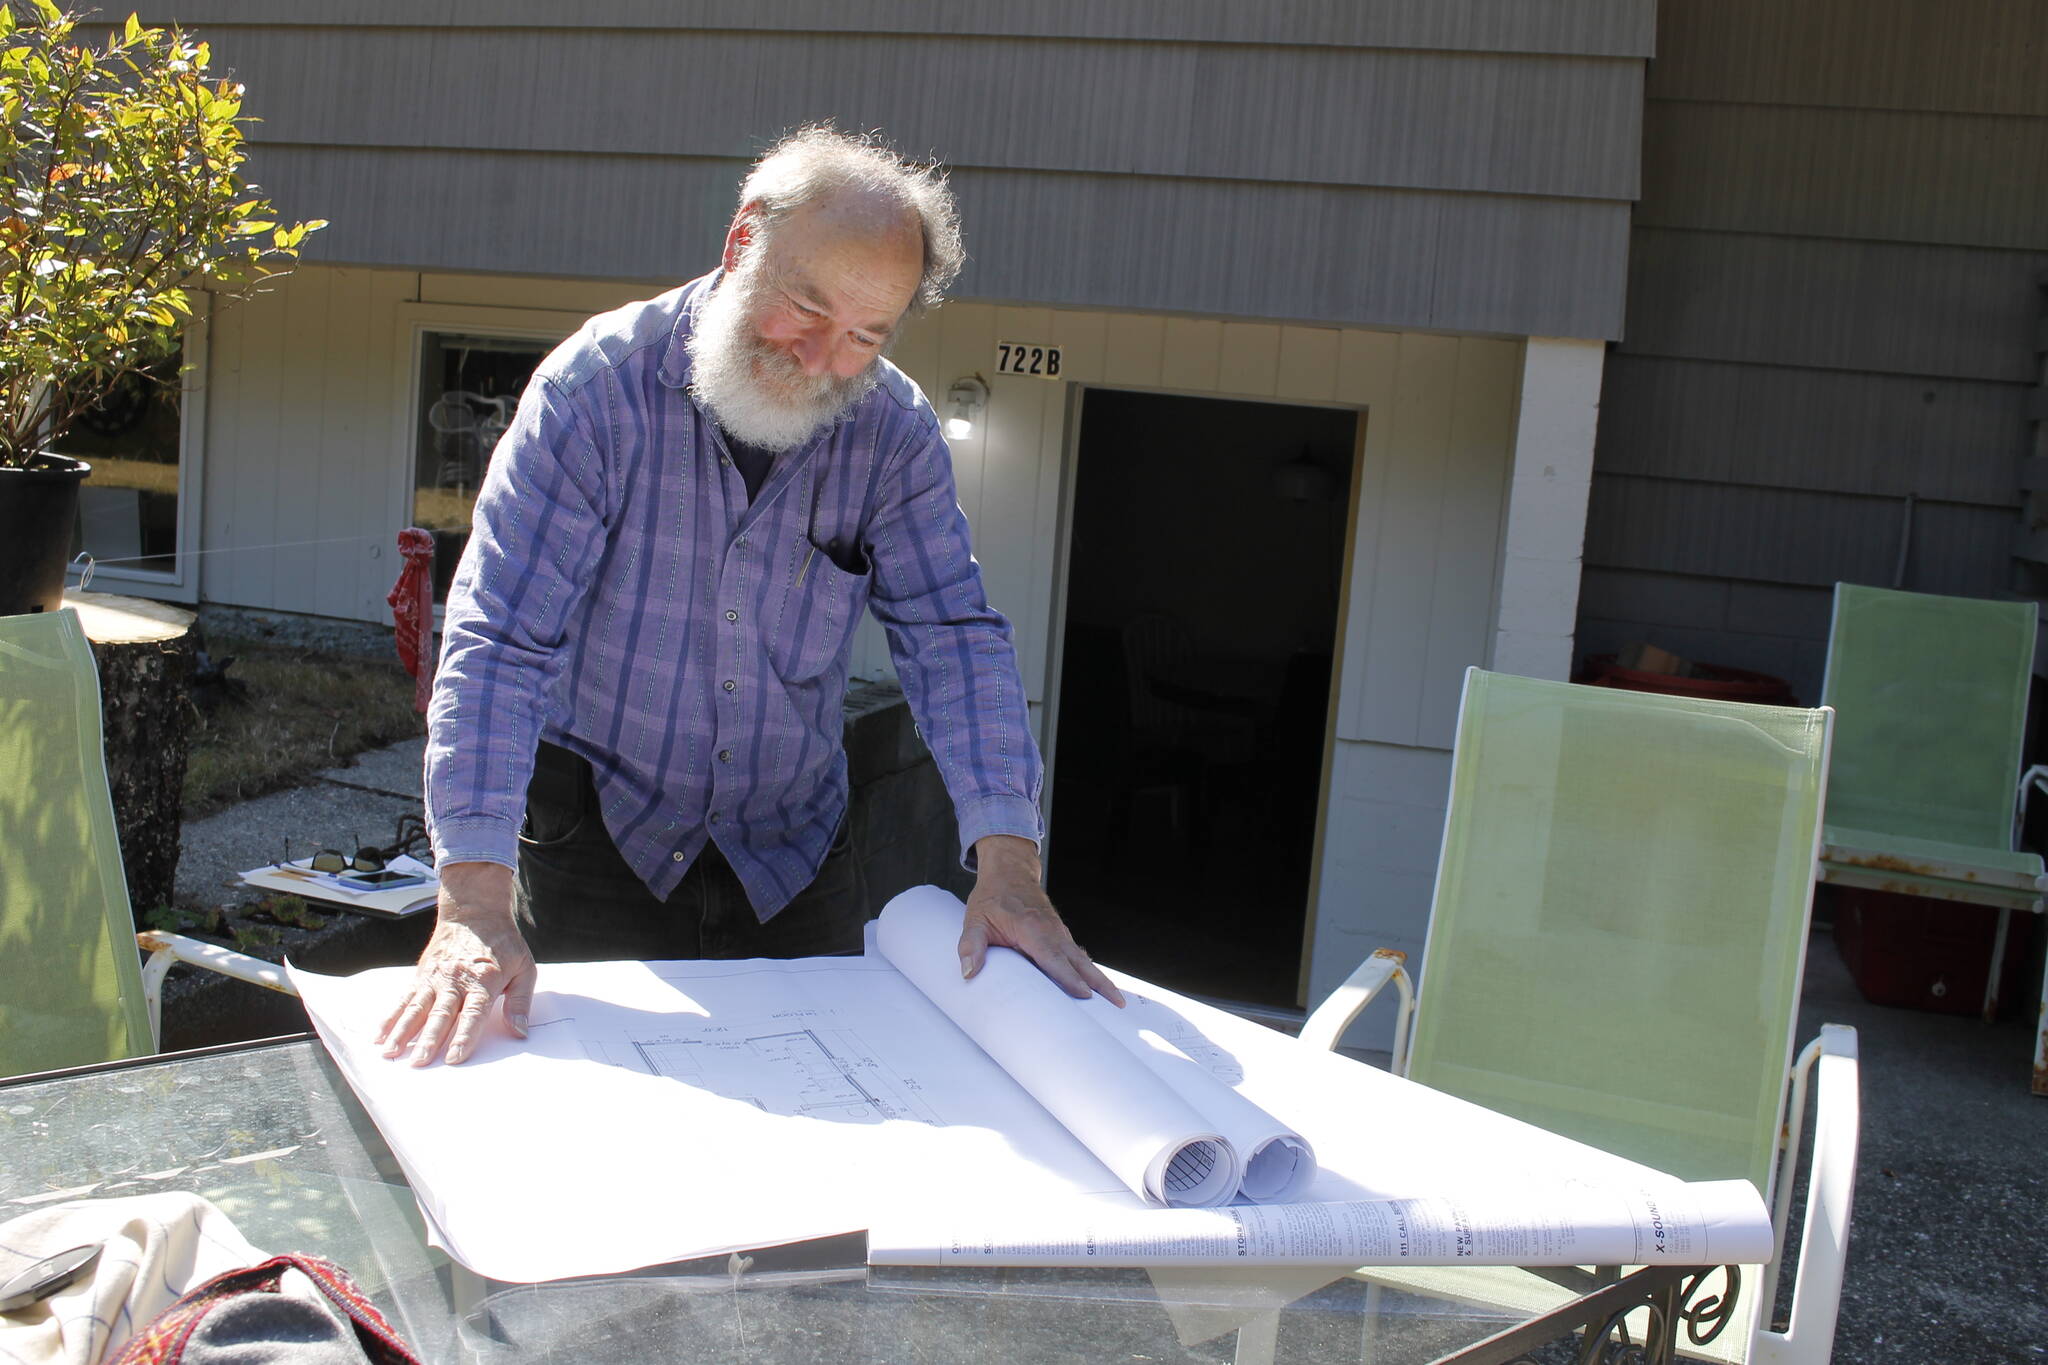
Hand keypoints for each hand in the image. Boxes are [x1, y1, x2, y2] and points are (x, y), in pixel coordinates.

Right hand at [374, 862, 536, 1065]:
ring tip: (390, 1053)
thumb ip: (520, 1002)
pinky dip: (391, 1017)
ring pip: (416, 1008)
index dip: (464, 1036)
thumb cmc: (503, 943)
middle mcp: (456, 980)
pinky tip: (379, 1035)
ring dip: (402, 1032)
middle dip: (429, 1040)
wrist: (474, 912)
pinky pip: (404, 999)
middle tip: (418, 1063)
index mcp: (483, 981)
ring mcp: (435, 977)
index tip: (455, 1058)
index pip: (473, 1013)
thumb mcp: (524, 968)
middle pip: (440, 1014)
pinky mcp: (421, 975)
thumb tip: (520, 1032)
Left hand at [958, 835, 1123, 1006]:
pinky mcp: (1060, 935)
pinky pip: (1077, 955)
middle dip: (1099, 983)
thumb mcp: (975, 920)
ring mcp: (1059, 933)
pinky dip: (1090, 970)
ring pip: (1083, 959)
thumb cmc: (992, 897)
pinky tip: (1099, 986)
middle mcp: (1052, 931)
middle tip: (1117, 1004)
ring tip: (1116, 1002)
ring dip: (1100, 979)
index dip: (1068, 977)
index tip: (1085, 995)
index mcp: (1032, 928)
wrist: (1009, 871)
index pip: (1053, 957)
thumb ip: (971, 946)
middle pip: (1079, 961)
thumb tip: (968, 973)